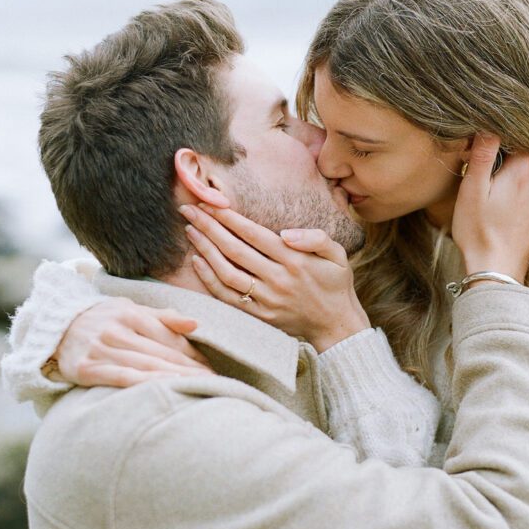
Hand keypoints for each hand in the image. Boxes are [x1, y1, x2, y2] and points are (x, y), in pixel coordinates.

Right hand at [55, 298, 211, 387]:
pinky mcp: (86, 368)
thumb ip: (163, 317)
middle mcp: (117, 330)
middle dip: (190, 369)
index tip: (212, 369)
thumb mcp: (130, 309)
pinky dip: (144, 383)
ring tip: (198, 388)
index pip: (170, 338)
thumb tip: (196, 323)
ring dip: (175, 378)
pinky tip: (164, 389)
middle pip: (162, 353)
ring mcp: (101, 349)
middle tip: (214, 382)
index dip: (193, 354)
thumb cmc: (102, 320)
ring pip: (145, 366)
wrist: (55, 327)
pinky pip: (120, 378)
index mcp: (131, 314)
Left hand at [180, 204, 369, 352]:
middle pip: (235, 250)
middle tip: (190, 210)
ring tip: (191, 231)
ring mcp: (266, 299)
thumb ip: (316, 238)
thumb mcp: (338, 254)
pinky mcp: (259, 315)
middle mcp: (278, 279)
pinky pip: (228, 297)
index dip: (229, 218)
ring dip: (205, 250)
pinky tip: (198, 262)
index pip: (254, 234)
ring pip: (227, 273)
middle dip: (209, 227)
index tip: (211, 203)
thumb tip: (286, 233)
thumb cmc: (335, 284)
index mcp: (295, 260)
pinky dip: (210, 280)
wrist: (336, 324)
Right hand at [452, 132, 528, 283]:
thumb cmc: (478, 231)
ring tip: (500, 172)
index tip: (485, 144)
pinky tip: (509, 189)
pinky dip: (527, 178)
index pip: (519, 134)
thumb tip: (489, 127)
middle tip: (491, 156)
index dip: (501, 135)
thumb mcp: (473, 189)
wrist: (496, 268)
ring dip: (521, 163)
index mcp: (524, 168)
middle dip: (513, 147)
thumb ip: (484, 155)